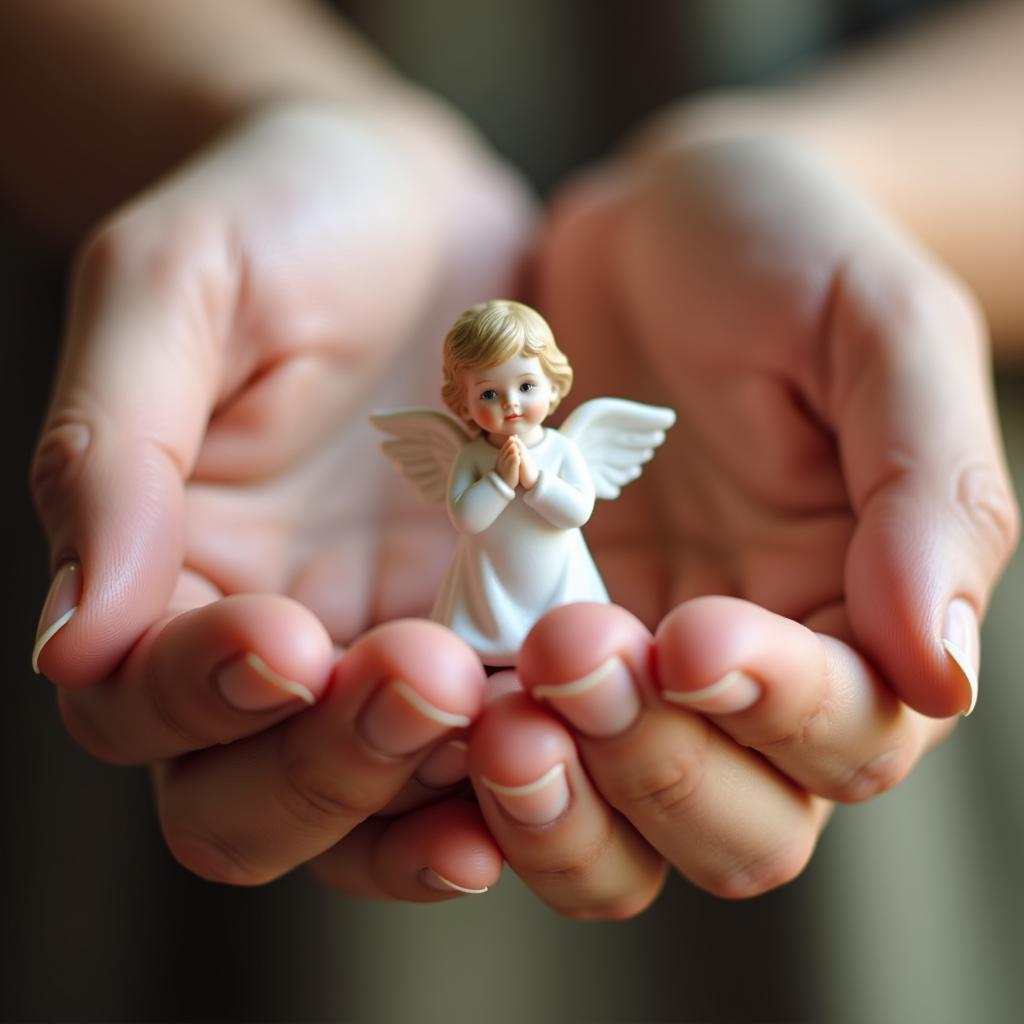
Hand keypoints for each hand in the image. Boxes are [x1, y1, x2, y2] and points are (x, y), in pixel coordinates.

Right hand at [31, 100, 531, 897]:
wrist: (412, 206)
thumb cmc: (276, 220)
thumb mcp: (173, 287)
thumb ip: (112, 452)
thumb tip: (73, 638)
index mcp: (162, 570)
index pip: (134, 702)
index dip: (198, 696)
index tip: (283, 637)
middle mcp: (266, 639)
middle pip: (249, 803)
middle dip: (330, 767)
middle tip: (426, 676)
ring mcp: (383, 647)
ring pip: (376, 808)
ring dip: (434, 791)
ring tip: (512, 721)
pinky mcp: (487, 629)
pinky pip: (495, 743)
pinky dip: (529, 764)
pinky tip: (580, 732)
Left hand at [467, 137, 1017, 916]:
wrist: (652, 226)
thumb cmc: (785, 254)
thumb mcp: (880, 329)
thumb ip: (931, 493)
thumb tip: (944, 671)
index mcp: (862, 613)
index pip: (851, 734)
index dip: (779, 709)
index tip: (696, 631)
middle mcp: (751, 672)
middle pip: (740, 828)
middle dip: (661, 768)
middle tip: (574, 658)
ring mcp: (635, 670)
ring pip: (622, 832)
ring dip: (565, 809)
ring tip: (502, 720)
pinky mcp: (533, 643)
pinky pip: (515, 758)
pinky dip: (480, 772)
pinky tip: (442, 709)